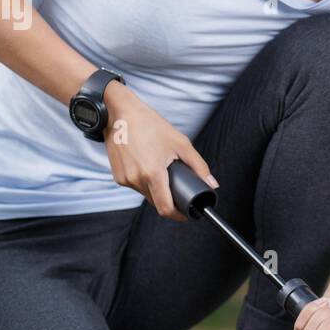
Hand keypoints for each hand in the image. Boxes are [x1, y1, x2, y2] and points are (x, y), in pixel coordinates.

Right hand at [103, 82, 217, 221]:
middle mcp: (136, 179)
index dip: (178, 215)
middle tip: (178, 186)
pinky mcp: (118, 176)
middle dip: (169, 198)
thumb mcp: (180, 143)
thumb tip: (212, 184)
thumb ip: (198, 166)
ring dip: (156, 189)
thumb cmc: (150, 125)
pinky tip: (147, 165)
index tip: (187, 214)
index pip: (165, 208)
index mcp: (152, 173)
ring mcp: (124, 179)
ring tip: (161, 169)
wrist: (119, 114)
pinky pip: (136, 185)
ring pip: (146, 194)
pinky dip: (144, 181)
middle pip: (156, 202)